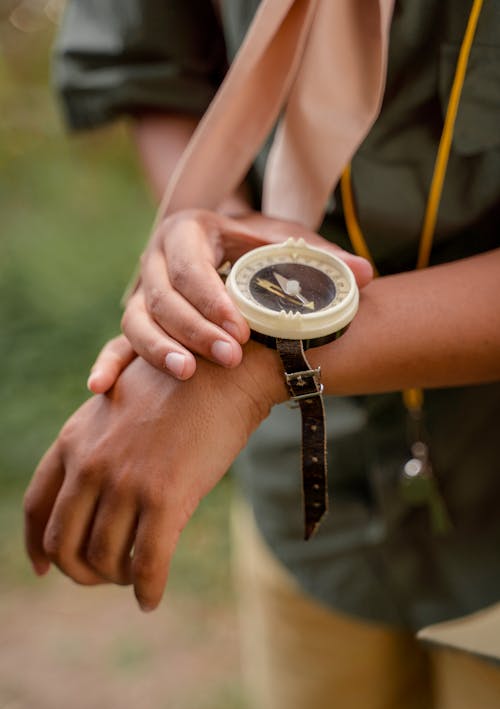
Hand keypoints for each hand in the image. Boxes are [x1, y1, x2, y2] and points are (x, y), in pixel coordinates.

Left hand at [25, 342, 285, 610]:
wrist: (222, 371)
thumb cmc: (177, 390)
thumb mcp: (118, 409)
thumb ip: (95, 449)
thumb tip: (93, 496)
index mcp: (74, 441)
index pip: (36, 507)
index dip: (36, 546)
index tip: (43, 568)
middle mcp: (91, 463)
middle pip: (63, 543)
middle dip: (79, 571)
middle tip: (103, 577)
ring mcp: (126, 481)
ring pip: (103, 558)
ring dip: (117, 579)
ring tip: (134, 578)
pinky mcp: (166, 497)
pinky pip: (146, 563)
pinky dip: (147, 590)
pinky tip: (151, 599)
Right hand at [87, 209, 372, 392]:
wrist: (226, 250)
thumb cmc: (259, 248)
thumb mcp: (287, 244)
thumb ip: (321, 258)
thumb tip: (366, 274)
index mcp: (190, 231)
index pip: (192, 265)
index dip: (212, 298)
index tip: (241, 328)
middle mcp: (157, 260)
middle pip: (162, 296)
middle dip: (194, 328)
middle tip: (228, 357)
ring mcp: (142, 292)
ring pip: (135, 320)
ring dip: (157, 348)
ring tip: (187, 373)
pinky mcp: (137, 319)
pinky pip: (117, 341)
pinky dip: (109, 362)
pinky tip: (101, 388)